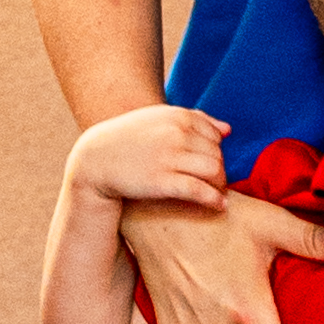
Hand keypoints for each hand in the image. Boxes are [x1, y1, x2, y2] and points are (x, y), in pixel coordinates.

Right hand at [64, 99, 235, 217]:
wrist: (95, 159)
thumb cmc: (129, 140)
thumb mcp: (158, 120)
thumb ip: (194, 120)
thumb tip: (228, 130)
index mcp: (178, 116)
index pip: (215, 135)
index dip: (216, 153)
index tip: (209, 166)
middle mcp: (176, 134)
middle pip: (217, 154)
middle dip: (220, 171)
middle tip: (216, 184)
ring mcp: (170, 157)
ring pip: (214, 171)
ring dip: (220, 185)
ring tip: (218, 194)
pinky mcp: (163, 181)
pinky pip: (200, 190)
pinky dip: (214, 200)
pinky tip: (220, 207)